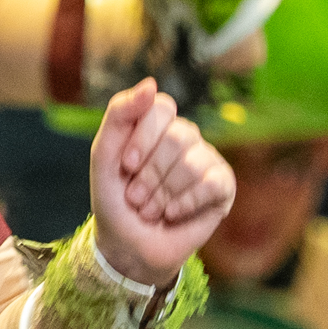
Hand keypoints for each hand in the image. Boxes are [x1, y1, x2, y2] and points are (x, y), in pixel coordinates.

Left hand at [89, 79, 233, 285]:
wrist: (128, 245)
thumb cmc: (115, 198)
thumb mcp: (104, 156)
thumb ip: (119, 114)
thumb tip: (151, 83)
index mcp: (156, 123)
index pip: (161, 107)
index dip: (143, 139)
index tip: (127, 166)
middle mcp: (185, 136)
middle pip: (178, 137)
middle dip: (150, 174)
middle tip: (136, 196)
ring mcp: (206, 158)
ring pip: (192, 163)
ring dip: (163, 194)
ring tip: (151, 208)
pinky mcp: (223, 185)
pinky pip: (213, 183)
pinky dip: (185, 203)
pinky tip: (173, 213)